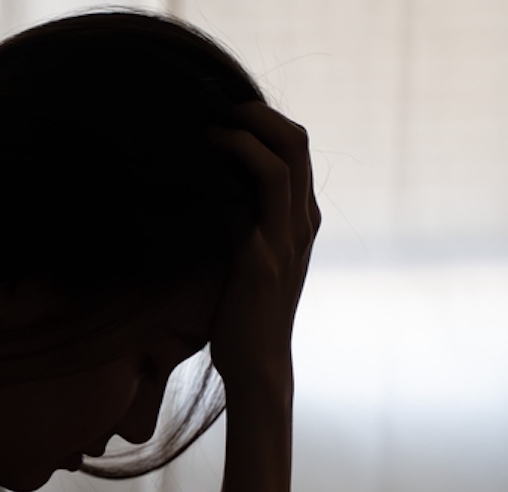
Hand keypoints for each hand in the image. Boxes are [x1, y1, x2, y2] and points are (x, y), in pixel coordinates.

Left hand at [207, 103, 320, 394]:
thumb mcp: (245, 260)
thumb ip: (239, 226)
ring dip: (247, 129)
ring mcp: (288, 237)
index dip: (264, 124)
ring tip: (210, 126)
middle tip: (217, 109)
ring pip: (285, 156)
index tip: (224, 118)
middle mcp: (302, 224)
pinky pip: (264, 188)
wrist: (256, 365)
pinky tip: (208, 155)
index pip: (295, 151)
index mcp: (300, 223)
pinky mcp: (266, 253)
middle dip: (258, 114)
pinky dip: (238, 158)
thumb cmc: (244, 317)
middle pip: (297, 140)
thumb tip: (205, 194)